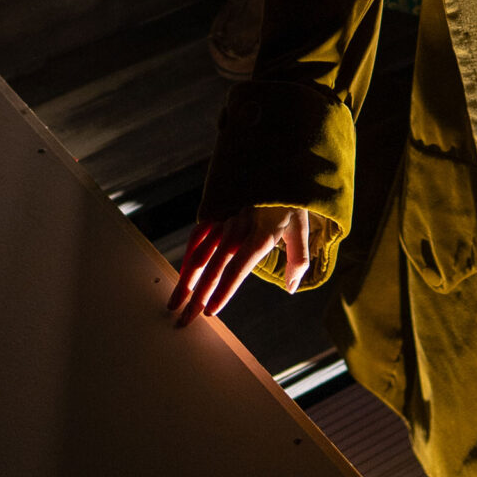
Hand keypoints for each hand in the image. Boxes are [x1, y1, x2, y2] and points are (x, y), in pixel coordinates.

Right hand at [168, 206, 311, 325]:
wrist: (276, 157)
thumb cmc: (291, 196)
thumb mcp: (301, 225)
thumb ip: (298, 258)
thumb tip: (292, 288)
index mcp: (259, 234)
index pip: (237, 268)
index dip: (223, 291)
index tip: (211, 311)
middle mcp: (237, 228)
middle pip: (214, 267)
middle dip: (197, 295)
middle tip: (185, 319)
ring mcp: (224, 219)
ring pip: (200, 253)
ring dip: (186, 279)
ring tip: (175, 301)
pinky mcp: (217, 210)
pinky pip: (198, 235)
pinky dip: (189, 255)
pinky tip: (183, 273)